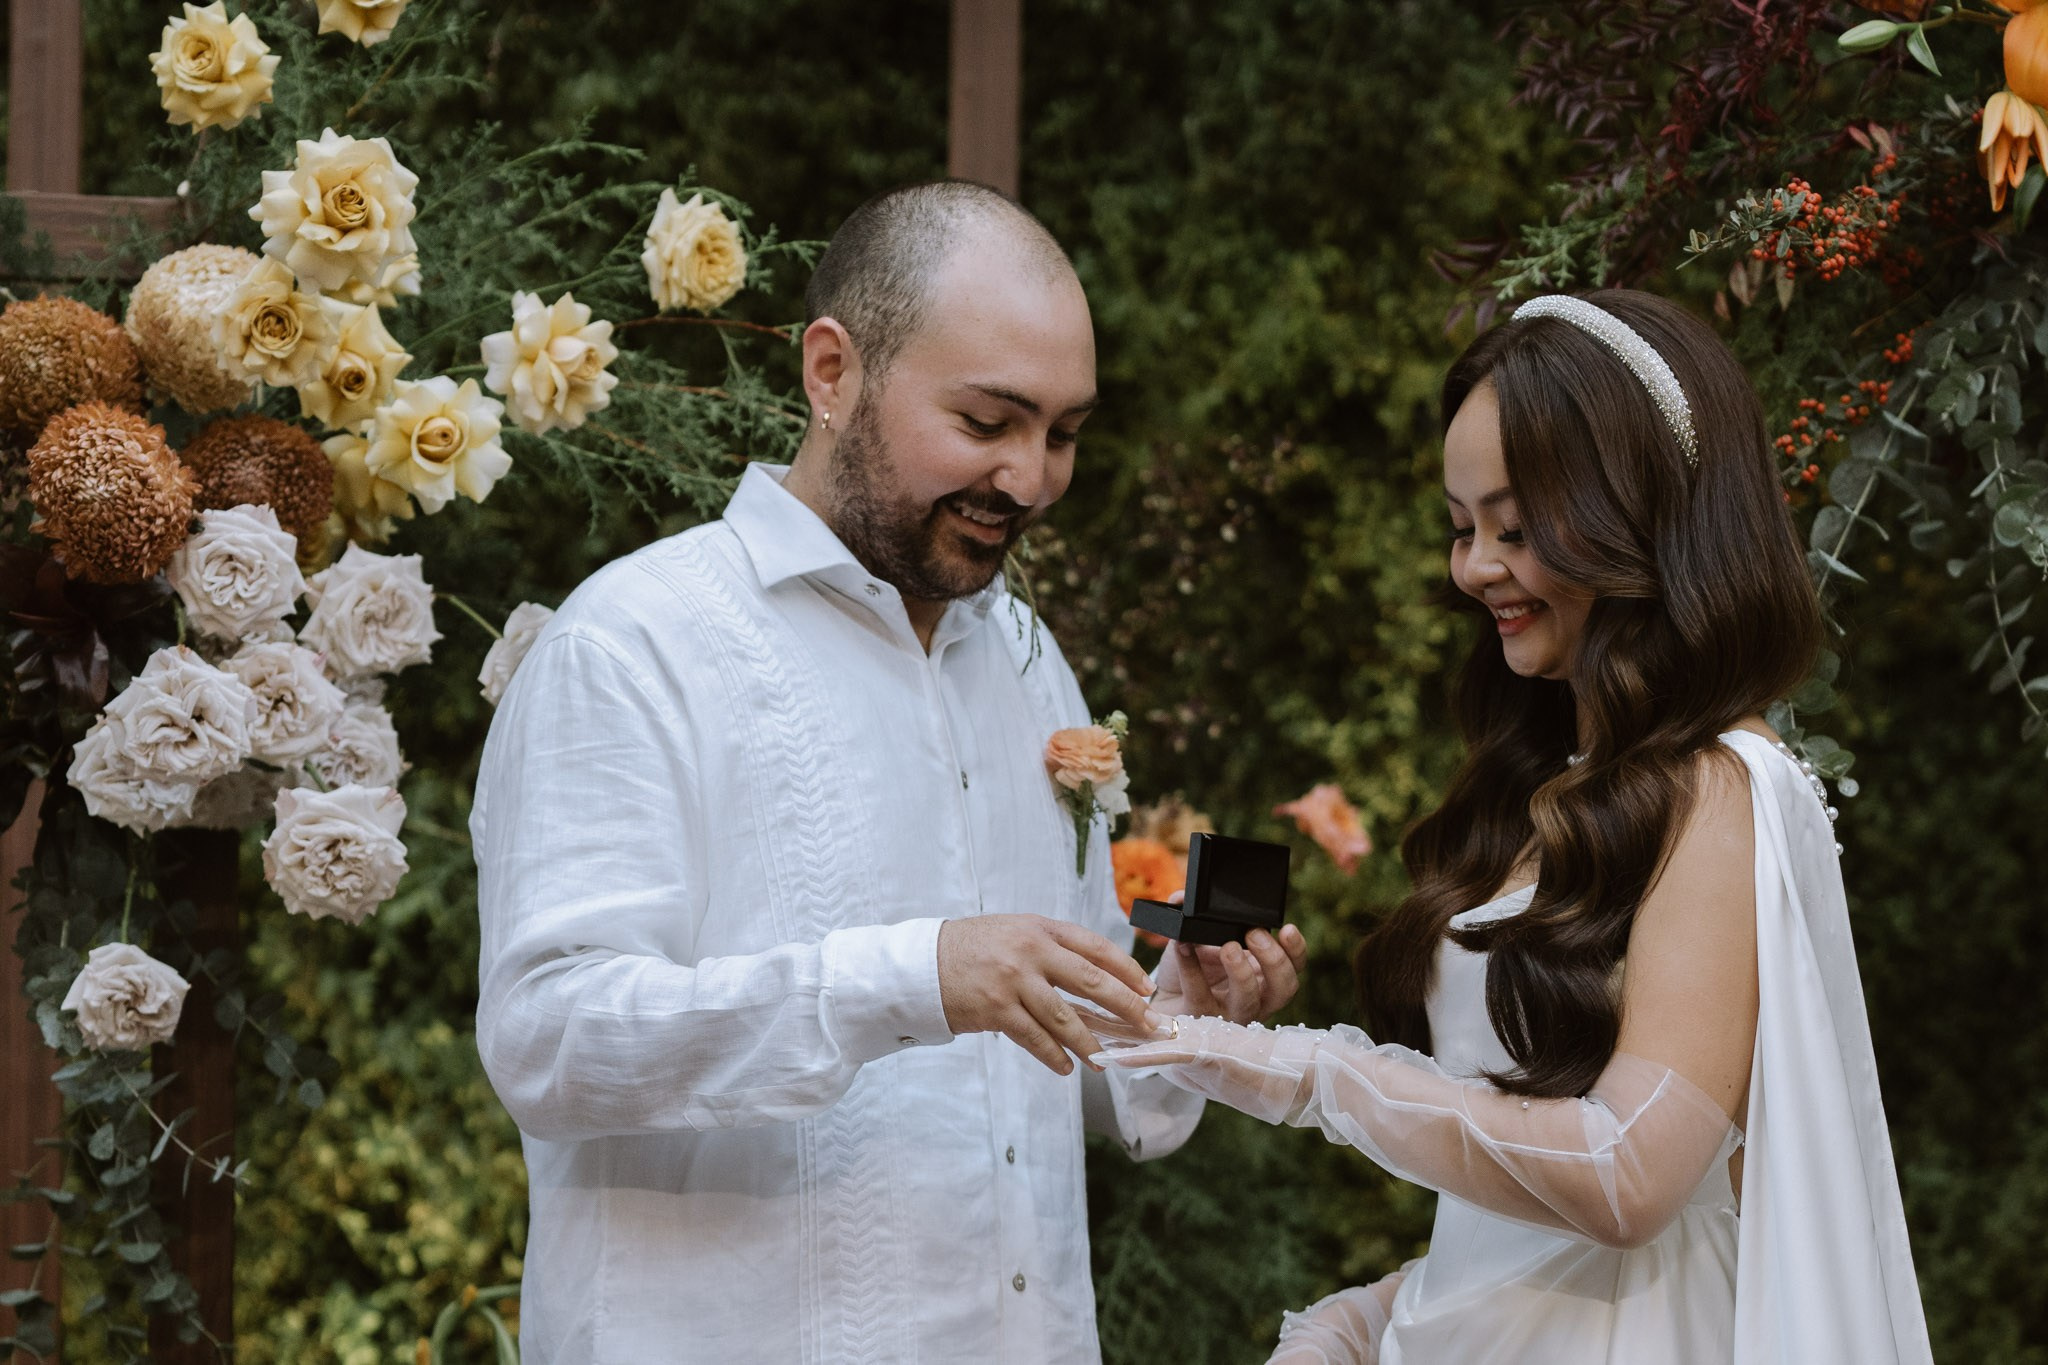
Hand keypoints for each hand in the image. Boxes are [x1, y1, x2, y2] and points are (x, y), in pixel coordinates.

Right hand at [937, 915, 1160, 1075]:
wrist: (923, 963)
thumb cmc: (972, 948)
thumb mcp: (1014, 932)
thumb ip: (1050, 947)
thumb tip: (1095, 976)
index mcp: (1040, 928)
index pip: (1095, 947)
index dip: (1126, 969)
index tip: (1147, 989)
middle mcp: (1030, 951)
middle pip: (1091, 982)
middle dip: (1126, 1007)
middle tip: (1149, 1026)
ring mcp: (1013, 981)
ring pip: (1065, 1017)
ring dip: (1089, 1042)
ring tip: (1104, 1060)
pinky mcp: (995, 1009)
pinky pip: (1034, 1038)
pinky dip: (1053, 1056)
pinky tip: (1066, 1067)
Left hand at [1150, 909, 1306, 1024]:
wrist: (1163, 997)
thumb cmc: (1192, 966)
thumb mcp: (1198, 936)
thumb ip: (1195, 914)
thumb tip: (1183, 896)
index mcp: (1265, 974)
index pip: (1294, 966)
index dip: (1297, 950)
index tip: (1287, 929)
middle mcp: (1256, 997)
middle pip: (1284, 988)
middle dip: (1274, 959)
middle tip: (1253, 934)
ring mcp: (1230, 1012)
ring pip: (1249, 1001)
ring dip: (1242, 972)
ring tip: (1228, 948)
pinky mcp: (1201, 1018)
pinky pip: (1200, 996)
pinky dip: (1191, 969)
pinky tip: (1183, 948)